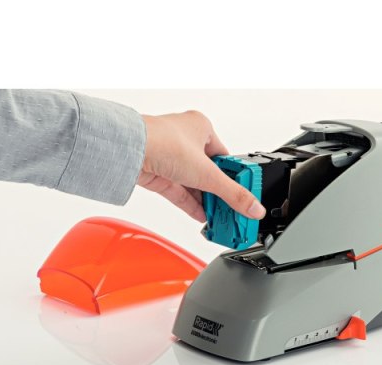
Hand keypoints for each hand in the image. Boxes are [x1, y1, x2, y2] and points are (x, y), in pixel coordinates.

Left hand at [137, 110, 265, 221]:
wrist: (127, 151)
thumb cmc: (162, 143)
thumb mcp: (207, 173)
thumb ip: (233, 194)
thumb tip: (254, 207)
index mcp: (201, 128)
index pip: (226, 158)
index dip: (235, 179)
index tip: (245, 195)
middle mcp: (186, 141)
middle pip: (210, 173)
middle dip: (220, 194)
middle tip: (233, 210)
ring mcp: (170, 158)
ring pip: (194, 184)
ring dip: (206, 202)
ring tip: (220, 218)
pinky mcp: (158, 174)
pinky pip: (180, 192)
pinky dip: (192, 205)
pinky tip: (203, 217)